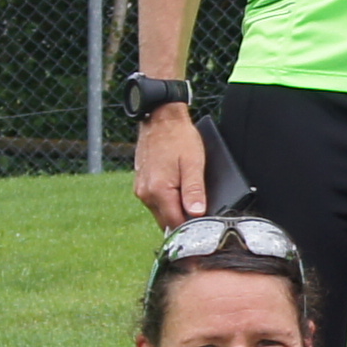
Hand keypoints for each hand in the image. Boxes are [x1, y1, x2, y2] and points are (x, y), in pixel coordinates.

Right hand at [129, 105, 206, 228]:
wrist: (161, 119)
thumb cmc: (179, 137)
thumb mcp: (193, 163)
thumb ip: (194, 190)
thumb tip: (197, 214)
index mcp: (158, 190)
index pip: (176, 223)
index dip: (192, 227)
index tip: (205, 226)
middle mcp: (145, 193)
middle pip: (167, 221)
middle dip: (184, 221)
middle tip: (201, 214)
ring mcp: (141, 189)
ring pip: (161, 213)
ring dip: (175, 211)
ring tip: (191, 200)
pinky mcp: (141, 184)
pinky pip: (156, 202)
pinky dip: (168, 202)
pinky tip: (179, 191)